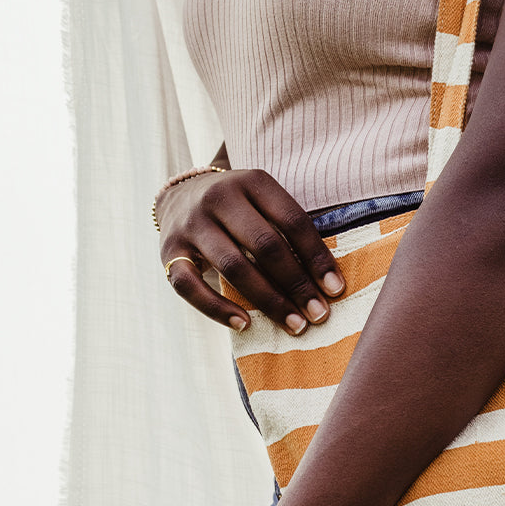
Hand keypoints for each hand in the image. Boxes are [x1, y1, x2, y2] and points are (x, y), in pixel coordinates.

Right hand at [156, 168, 344, 335]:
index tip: (336, 289)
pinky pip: (190, 287)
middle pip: (266, 246)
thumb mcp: (262, 200)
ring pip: (234, 267)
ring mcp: (191, 224)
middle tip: (319, 314)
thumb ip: (287, 228)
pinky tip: (244, 324)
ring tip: (294, 324)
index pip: (293, 221)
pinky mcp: (168, 251)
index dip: (317, 257)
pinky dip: (217, 309)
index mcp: (252, 181)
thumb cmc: (238, 207)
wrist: (178, 194)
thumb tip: (327, 280)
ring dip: (269, 301)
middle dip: (297, 284)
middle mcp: (219, 198)